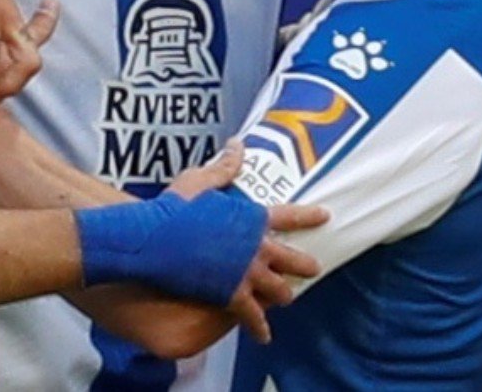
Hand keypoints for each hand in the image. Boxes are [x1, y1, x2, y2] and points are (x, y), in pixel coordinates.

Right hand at [169, 141, 326, 343]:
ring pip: (279, 290)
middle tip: (314, 268)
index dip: (309, 216)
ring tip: (286, 297)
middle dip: (305, 264)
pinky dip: (260, 328)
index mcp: (252, 218)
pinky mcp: (232, 296)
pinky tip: (265, 337)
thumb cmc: (175, 208)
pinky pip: (253, 317)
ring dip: (284, 294)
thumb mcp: (200, 180)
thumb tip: (239, 144)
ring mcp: (246, 273)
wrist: (156, 240)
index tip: (326, 217)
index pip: (289, 216)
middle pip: (292, 259)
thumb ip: (225, 167)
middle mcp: (256, 247)